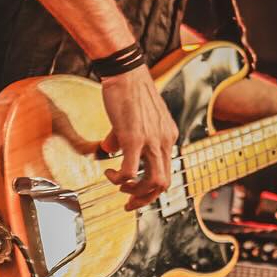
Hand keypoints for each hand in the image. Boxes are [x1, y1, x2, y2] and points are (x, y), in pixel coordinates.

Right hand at [101, 65, 179, 210]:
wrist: (126, 73)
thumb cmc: (128, 92)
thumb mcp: (133, 119)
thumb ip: (124, 137)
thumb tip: (110, 150)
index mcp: (168, 136)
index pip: (167, 171)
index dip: (151, 188)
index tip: (134, 194)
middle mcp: (165, 140)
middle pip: (164, 183)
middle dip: (145, 199)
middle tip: (127, 204)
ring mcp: (152, 140)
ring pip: (153, 181)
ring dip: (134, 192)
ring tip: (117, 185)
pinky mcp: (134, 138)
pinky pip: (131, 172)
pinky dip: (119, 180)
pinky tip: (109, 173)